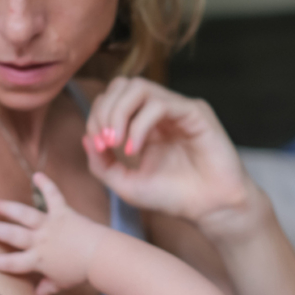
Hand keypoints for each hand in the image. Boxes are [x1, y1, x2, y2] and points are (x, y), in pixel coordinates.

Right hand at [0, 173, 107, 294]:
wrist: (101, 256)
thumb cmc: (82, 272)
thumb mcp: (62, 283)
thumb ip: (48, 287)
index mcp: (38, 260)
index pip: (11, 262)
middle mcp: (39, 241)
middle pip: (12, 235)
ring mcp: (50, 225)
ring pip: (24, 215)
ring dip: (8, 208)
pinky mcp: (62, 213)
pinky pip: (53, 196)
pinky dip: (46, 185)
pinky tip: (37, 175)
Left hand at [84, 77, 251, 223]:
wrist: (209, 210)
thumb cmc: (173, 197)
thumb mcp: (126, 184)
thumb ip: (102, 164)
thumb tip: (85, 138)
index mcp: (144, 123)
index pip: (112, 100)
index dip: (97, 118)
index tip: (98, 148)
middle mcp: (161, 111)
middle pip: (122, 85)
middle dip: (104, 111)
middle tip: (105, 142)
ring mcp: (178, 108)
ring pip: (138, 87)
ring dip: (118, 113)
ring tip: (118, 144)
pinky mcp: (195, 112)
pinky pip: (160, 104)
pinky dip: (139, 125)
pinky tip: (135, 149)